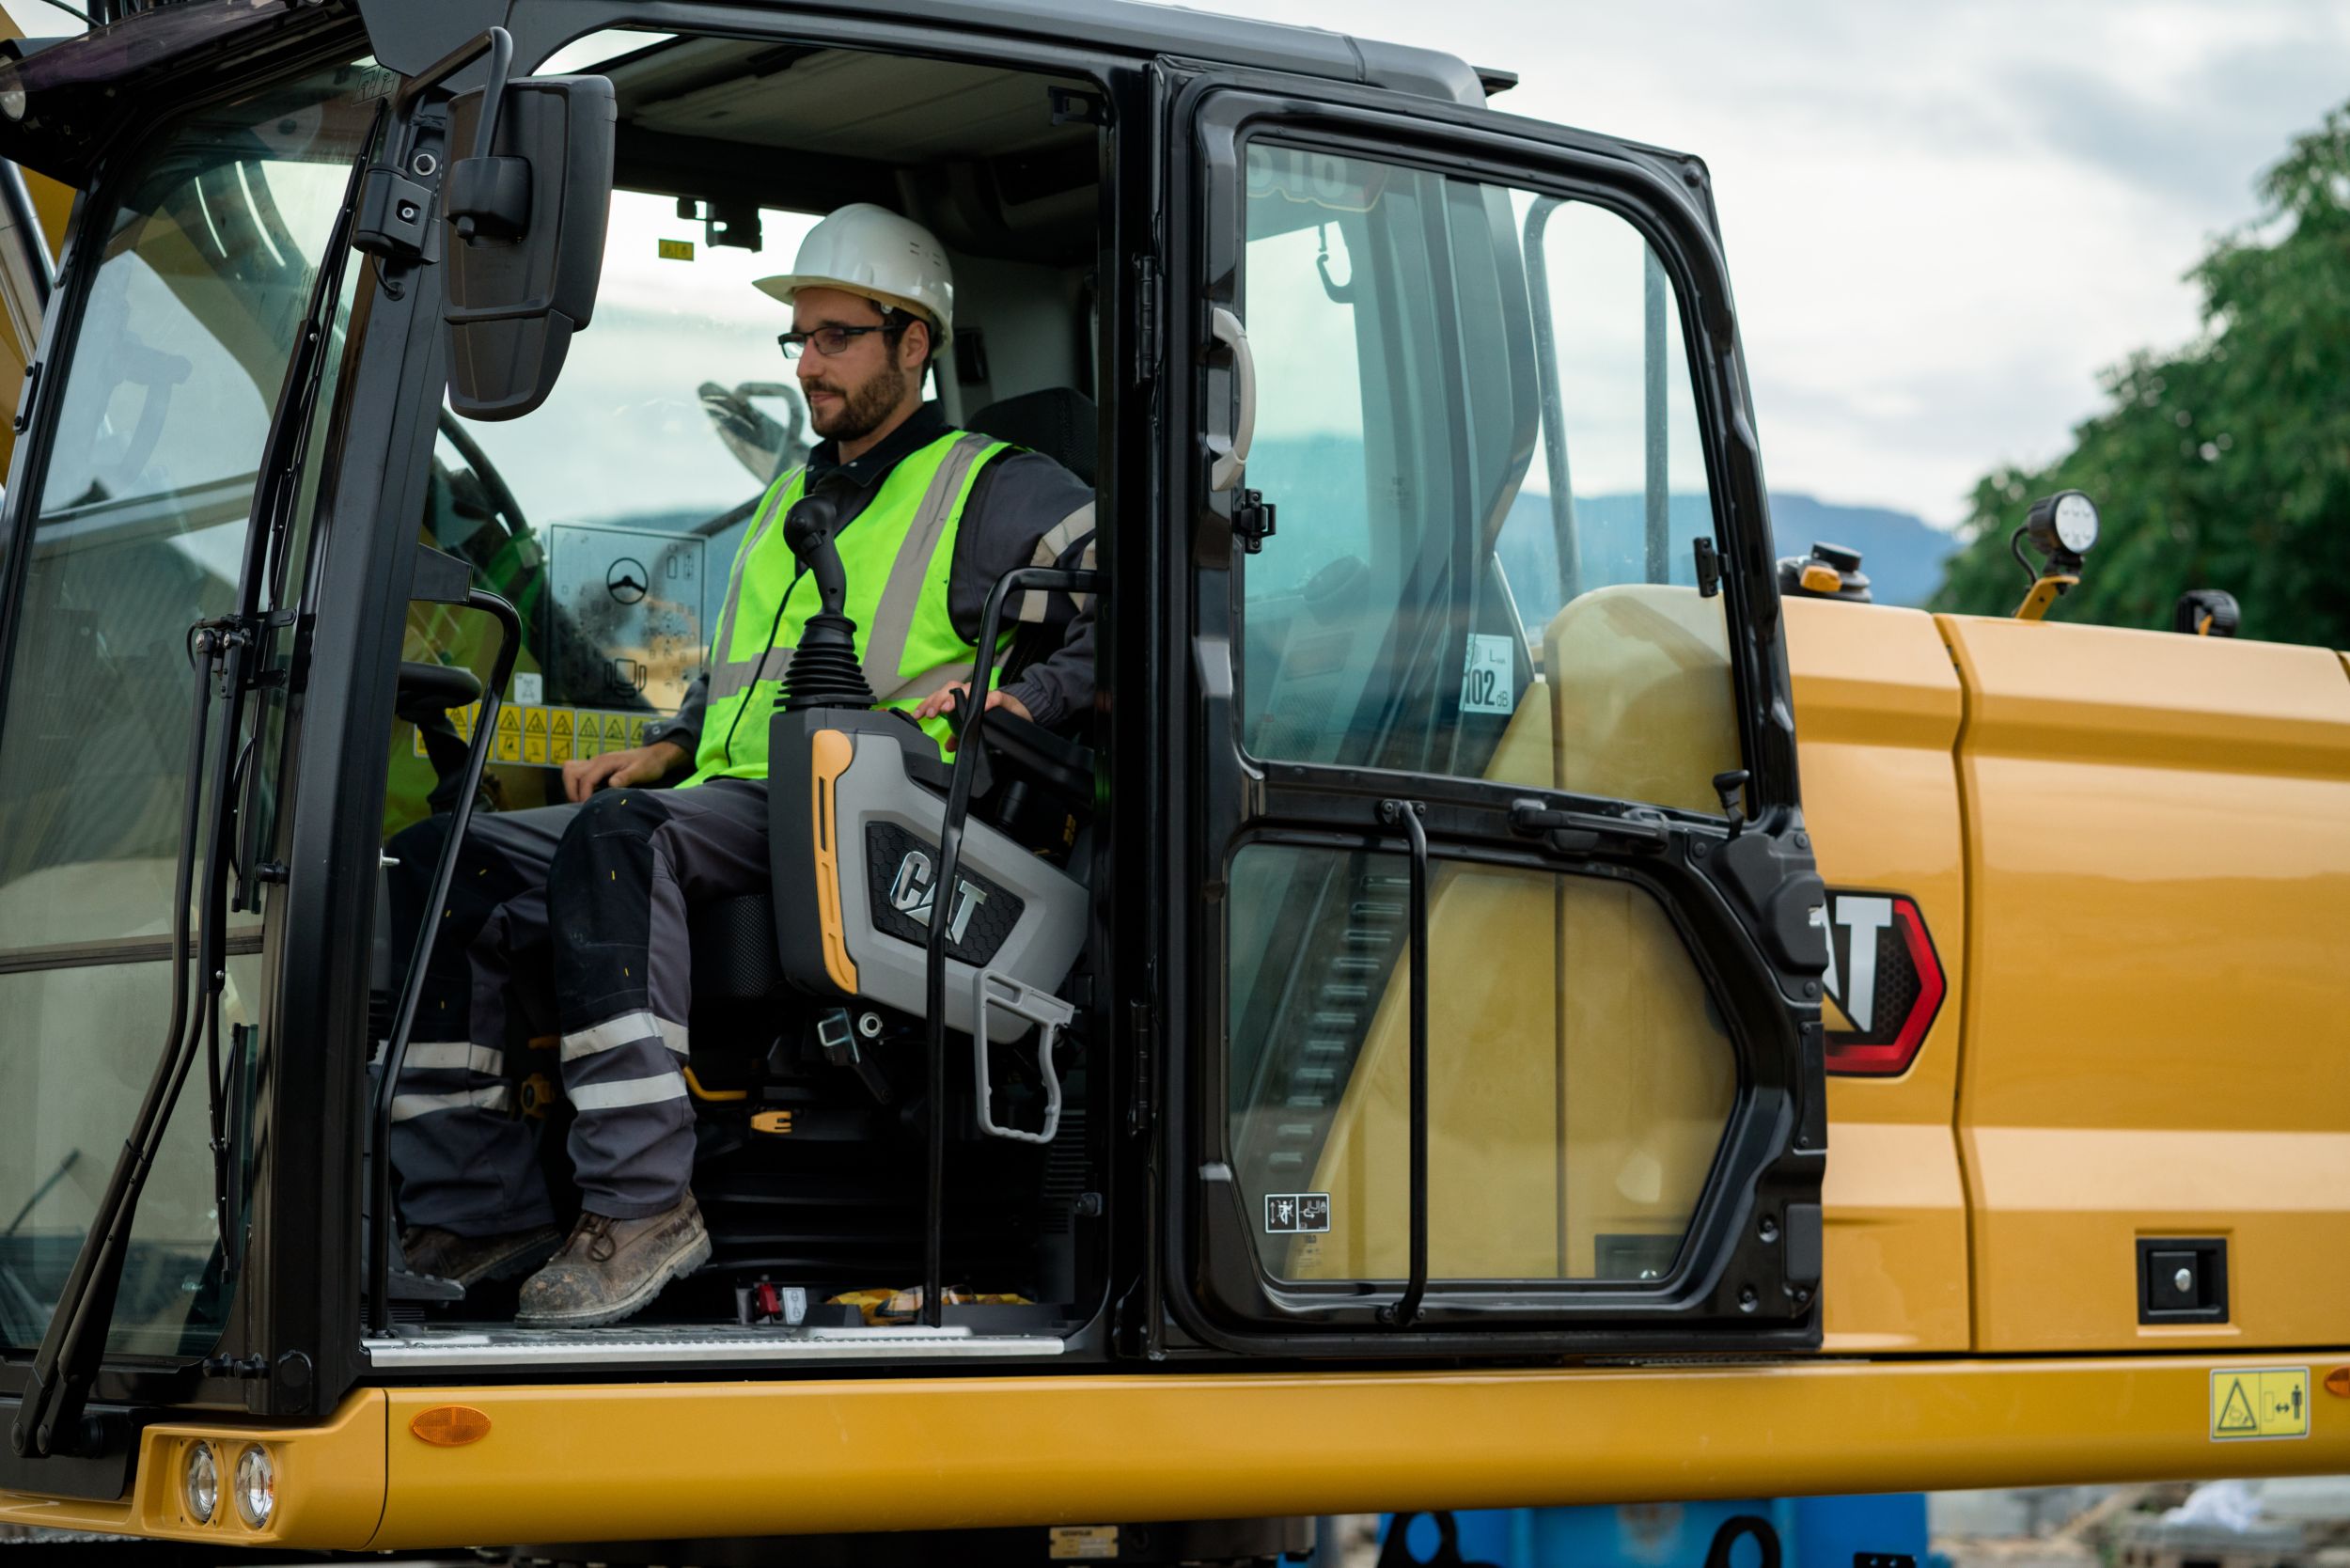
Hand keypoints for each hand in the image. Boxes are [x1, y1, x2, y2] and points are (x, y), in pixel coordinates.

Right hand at [562, 740, 687, 802]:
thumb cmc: (649, 764)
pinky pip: (577, 772)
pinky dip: (575, 783)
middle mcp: (596, 761)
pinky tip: (586, 796)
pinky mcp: (596, 768)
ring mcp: (595, 763)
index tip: (588, 808)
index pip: (586, 779)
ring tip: (581, 801)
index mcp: (606, 762)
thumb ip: (626, 777)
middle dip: (571, 790)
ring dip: (571, 785)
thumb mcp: (641, 771)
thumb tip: (611, 784)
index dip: (583, 795)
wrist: (655, 756)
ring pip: (570, 770)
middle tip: (580, 805)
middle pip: (570, 771)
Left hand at [911, 684, 1030, 750]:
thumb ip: (960, 734)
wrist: (1019, 712)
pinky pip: (995, 697)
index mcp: (962, 700)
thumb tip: (948, 746)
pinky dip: (989, 701)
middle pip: (951, 689)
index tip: (918, 715)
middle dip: (939, 700)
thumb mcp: (973, 727)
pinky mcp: (1003, 699)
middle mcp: (972, 694)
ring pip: (969, 689)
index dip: (928, 704)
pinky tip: (983, 706)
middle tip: (932, 713)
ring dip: (957, 697)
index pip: (941, 698)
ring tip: (949, 708)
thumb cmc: (994, 716)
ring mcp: (987, 695)